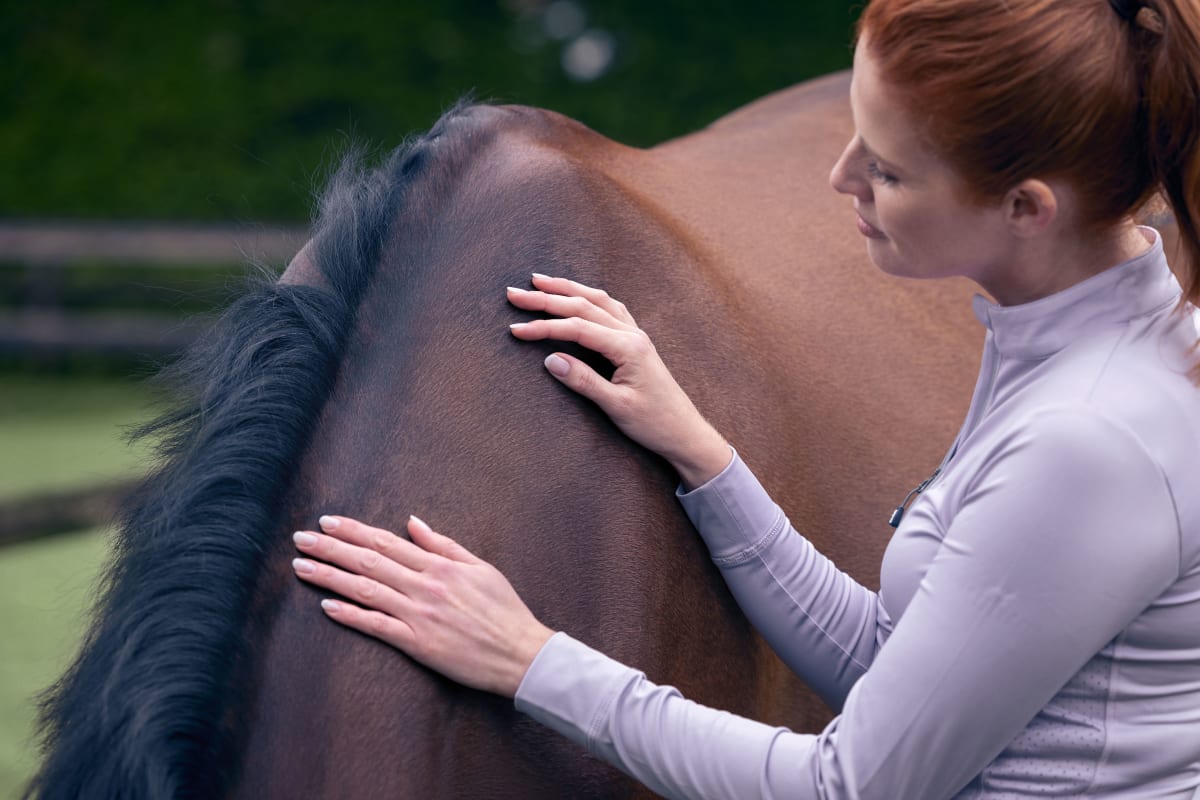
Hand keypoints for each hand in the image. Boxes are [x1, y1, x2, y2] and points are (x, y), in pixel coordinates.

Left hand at [291, 514, 554, 697]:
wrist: (520, 652)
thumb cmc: (504, 610)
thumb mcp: (479, 567)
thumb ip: (443, 545)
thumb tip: (412, 523)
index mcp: (439, 565)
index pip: (386, 542)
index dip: (353, 531)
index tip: (327, 523)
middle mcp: (425, 585)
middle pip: (369, 561)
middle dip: (331, 548)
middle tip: (300, 539)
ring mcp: (419, 614)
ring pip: (366, 590)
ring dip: (330, 577)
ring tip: (302, 567)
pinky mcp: (418, 643)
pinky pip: (378, 626)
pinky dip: (351, 615)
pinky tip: (327, 607)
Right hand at [507, 274, 731, 488]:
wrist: (685, 433)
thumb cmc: (654, 424)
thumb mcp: (617, 407)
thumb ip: (584, 381)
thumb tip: (550, 360)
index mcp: (628, 348)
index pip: (577, 328)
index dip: (544, 327)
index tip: (516, 329)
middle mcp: (632, 335)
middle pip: (584, 306)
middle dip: (547, 298)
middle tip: (514, 293)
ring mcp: (636, 336)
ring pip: (597, 301)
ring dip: (567, 289)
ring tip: (539, 282)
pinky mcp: (637, 343)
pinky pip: (610, 310)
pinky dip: (588, 298)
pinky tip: (577, 295)